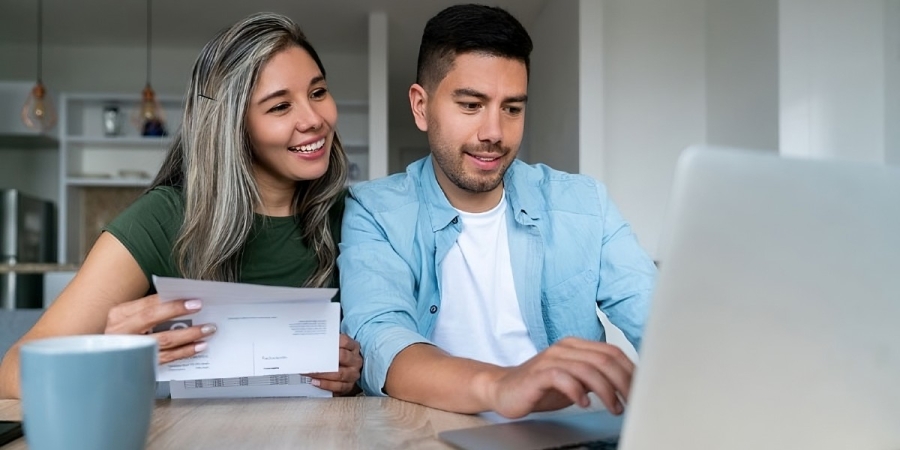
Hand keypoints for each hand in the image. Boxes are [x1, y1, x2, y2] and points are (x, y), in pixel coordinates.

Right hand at [104, 294, 216, 363]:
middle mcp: (122, 331)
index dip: (173, 303)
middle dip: (180, 315)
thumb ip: (152, 308)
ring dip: (188, 335)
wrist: (109, 359)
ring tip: (207, 330)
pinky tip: (198, 346)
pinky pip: (166, 358)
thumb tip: (184, 301)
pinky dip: (184, 352)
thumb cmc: (126, 332)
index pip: (148, 304)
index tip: (195, 301)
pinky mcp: (140, 364)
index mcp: (120, 314)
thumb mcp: (132, 317)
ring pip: (162, 341)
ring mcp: (131, 349)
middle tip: (203, 312)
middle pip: (153, 319)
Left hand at [305, 333, 362, 395]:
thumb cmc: (338, 359)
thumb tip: (310, 343)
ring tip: (310, 373)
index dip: (334, 341)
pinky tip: (315, 382)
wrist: (346, 374)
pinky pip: (338, 386)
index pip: (345, 341)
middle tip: (311, 360)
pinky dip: (326, 385)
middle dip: (326, 359)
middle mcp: (356, 360)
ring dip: (323, 374)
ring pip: (340, 374)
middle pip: (343, 356)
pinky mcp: (349, 386)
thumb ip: (327, 345)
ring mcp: (354, 374)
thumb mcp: (336, 349)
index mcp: (354, 347)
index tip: (320, 343)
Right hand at [485, 337, 633, 418]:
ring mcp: (551, 359)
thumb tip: (627, 385)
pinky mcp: (538, 373)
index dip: (630, 370)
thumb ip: (596, 378)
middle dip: (624, 382)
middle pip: (604, 359)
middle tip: (632, 401)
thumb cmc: (540, 386)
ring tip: (614, 408)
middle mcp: (565, 348)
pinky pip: (563, 378)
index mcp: (576, 346)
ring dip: (606, 391)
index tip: (641, 389)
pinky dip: (577, 391)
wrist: (503, 389)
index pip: (612, 352)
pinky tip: (584, 403)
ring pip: (588, 369)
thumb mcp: (575, 380)